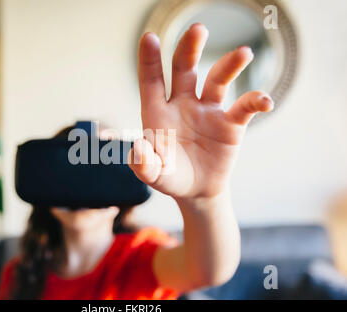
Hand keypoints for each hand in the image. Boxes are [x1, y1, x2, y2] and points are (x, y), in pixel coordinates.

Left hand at [128, 23, 273, 198]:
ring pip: (218, 80)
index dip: (149, 61)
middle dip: (190, 49)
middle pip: (185, 69)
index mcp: (159, 113)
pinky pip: (245, 106)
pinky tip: (265, 101)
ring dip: (229, 65)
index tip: (149, 38)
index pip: (152, 82)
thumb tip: (139, 146)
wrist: (197, 190)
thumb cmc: (171, 177)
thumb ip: (143, 164)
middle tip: (198, 29)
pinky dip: (256, 101)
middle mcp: (183, 104)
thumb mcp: (154, 175)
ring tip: (244, 53)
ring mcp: (208, 111)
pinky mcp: (231, 123)